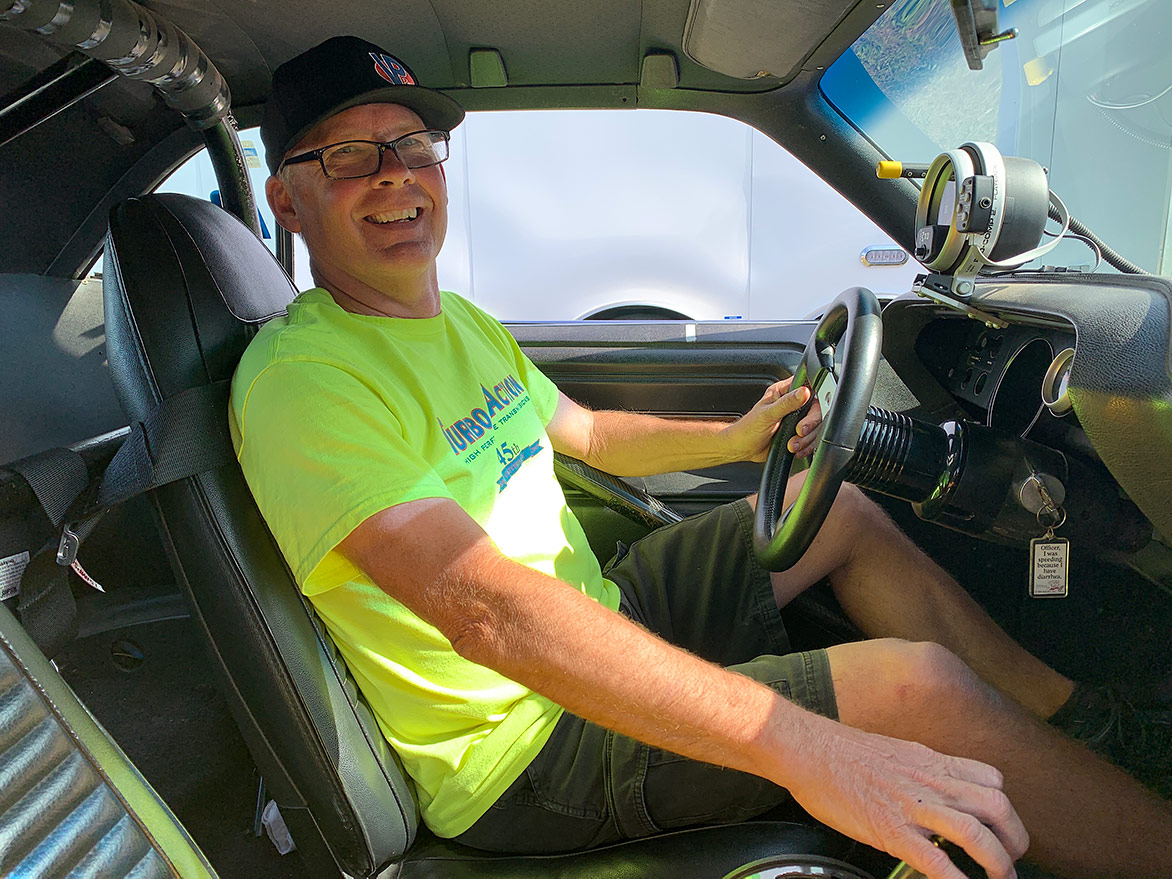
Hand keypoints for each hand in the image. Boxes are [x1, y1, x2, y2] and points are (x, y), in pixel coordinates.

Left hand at [725, 377, 822, 462]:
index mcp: (783, 392)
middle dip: (810, 424)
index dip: (814, 399)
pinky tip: (796, 449)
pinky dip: (806, 446)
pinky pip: (811, 439)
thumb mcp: (767, 414)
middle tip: (799, 432)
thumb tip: (804, 392)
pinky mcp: (797, 433)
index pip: (808, 387)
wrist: (743, 448)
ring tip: (792, 444)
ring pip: (815, 427)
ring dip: (806, 439)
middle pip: (816, 410)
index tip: (808, 413)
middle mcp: (792, 404)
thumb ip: (787, 403)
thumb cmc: (748, 429)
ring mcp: (796, 419)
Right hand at [782, 717, 1028, 878]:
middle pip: (997, 807)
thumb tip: (934, 788)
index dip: (1004, 806)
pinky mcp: (891, 830)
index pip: (992, 779)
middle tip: (1010, 860)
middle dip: (1014, 840)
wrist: (808, 749)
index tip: (1001, 827)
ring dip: (998, 862)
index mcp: (931, 763)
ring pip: (976, 834)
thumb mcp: (896, 752)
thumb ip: (921, 771)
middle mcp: (930, 782)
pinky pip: (936, 860)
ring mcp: (913, 806)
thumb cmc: (841, 752)